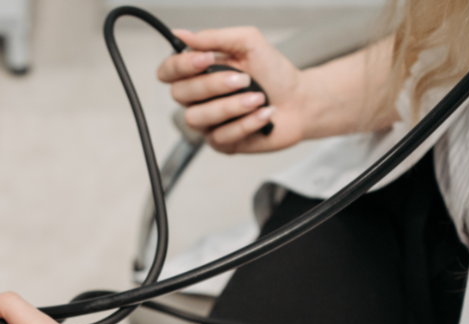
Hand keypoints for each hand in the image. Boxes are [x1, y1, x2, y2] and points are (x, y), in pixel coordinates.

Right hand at [157, 28, 307, 153]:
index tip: (205, 60)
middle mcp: (197, 99)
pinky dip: (247, 123)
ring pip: (198, 118)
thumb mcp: (247, 43)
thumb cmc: (274, 73)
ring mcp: (208, 123)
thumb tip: (181, 34)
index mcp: (198, 73)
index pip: (167, 72)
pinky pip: (222, 136)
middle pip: (180, 95)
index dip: (180, 67)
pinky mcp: (222, 144)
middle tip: (244, 79)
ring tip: (258, 98)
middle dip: (213, 85)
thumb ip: (214, 38)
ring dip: (232, 106)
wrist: (300, 101)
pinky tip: (264, 114)